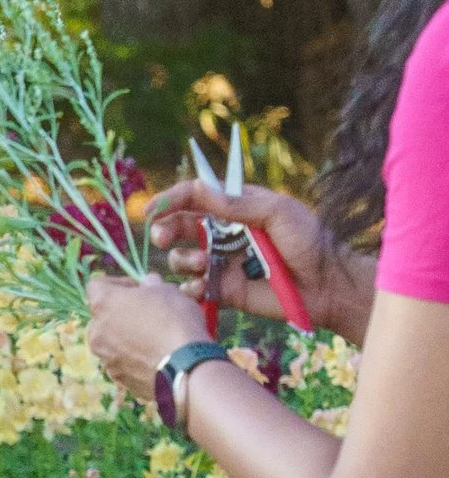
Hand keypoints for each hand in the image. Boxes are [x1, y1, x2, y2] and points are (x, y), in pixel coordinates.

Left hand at [87, 267, 206, 405]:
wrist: (185, 367)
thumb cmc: (175, 321)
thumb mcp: (169, 291)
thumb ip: (152, 285)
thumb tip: (148, 283)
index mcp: (103, 304)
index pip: (96, 285)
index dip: (118, 284)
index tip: (139, 289)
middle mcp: (96, 331)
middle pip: (101, 316)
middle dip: (120, 313)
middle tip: (146, 314)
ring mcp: (104, 358)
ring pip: (110, 342)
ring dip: (125, 338)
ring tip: (152, 340)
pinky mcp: (117, 379)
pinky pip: (121, 363)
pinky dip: (133, 359)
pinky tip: (155, 359)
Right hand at [144, 176, 373, 342]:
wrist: (326, 285)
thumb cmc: (308, 241)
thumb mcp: (277, 212)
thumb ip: (237, 203)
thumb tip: (198, 186)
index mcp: (236, 208)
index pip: (195, 197)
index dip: (170, 200)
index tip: (152, 209)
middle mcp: (224, 234)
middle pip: (180, 226)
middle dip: (165, 230)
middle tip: (162, 238)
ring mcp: (222, 263)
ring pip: (183, 258)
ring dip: (184, 260)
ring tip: (204, 264)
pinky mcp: (224, 290)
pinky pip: (195, 288)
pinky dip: (191, 287)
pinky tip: (202, 286)